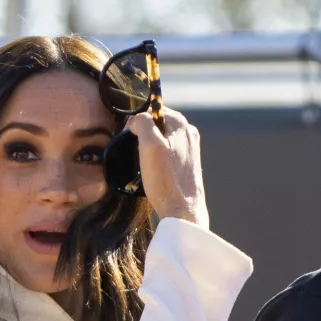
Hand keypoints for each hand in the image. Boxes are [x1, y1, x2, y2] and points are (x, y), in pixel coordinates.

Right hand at [126, 107, 209, 228]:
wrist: (183, 212)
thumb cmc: (165, 181)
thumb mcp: (149, 146)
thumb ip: (142, 123)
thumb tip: (137, 119)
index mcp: (181, 124)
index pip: (152, 109)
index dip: (136, 121)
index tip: (130, 139)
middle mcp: (189, 133)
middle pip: (157, 124)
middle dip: (143, 136)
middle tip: (137, 154)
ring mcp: (190, 148)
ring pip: (160, 139)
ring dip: (149, 149)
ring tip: (147, 166)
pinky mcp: (188, 163)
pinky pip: (167, 152)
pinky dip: (157, 159)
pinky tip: (156, 173)